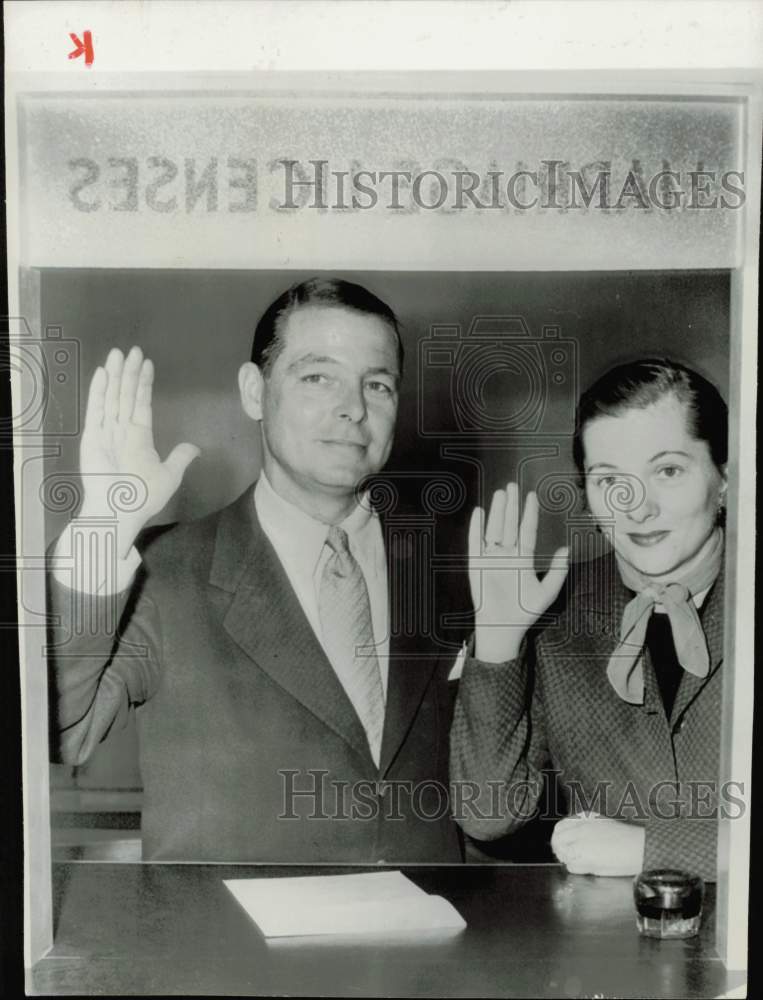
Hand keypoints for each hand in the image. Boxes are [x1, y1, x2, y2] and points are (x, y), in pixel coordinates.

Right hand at [78, 346, 199, 556]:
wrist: (119, 510)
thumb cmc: (142, 496)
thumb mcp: (169, 475)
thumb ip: (179, 458)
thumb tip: (195, 448)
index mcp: (139, 437)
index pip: (141, 404)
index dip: (144, 384)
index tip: (147, 364)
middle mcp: (122, 431)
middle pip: (125, 395)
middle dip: (129, 373)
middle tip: (132, 349)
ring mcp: (106, 432)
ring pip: (112, 397)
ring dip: (115, 376)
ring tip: (118, 353)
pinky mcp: (92, 437)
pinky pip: (96, 410)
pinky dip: (99, 391)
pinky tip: (103, 373)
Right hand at [470, 483, 568, 662]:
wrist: (502, 628)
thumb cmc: (524, 612)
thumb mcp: (547, 592)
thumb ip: (557, 571)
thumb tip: (566, 549)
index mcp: (523, 559)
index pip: (527, 530)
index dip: (529, 513)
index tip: (532, 495)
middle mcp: (506, 555)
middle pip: (509, 525)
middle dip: (511, 506)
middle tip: (512, 485)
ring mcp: (491, 558)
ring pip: (494, 529)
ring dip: (497, 512)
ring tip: (500, 494)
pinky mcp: (476, 564)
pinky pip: (475, 542)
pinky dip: (476, 528)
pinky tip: (479, 513)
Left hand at [551, 814, 645, 875]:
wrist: (638, 847)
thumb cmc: (625, 838)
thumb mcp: (602, 825)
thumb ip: (585, 829)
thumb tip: (571, 839)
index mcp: (584, 818)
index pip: (560, 828)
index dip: (558, 838)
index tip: (561, 845)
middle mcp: (580, 828)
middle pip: (557, 841)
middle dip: (560, 850)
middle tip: (566, 856)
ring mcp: (581, 842)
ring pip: (562, 854)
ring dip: (568, 859)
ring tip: (580, 862)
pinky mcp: (586, 858)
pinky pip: (572, 866)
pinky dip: (576, 868)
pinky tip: (587, 867)